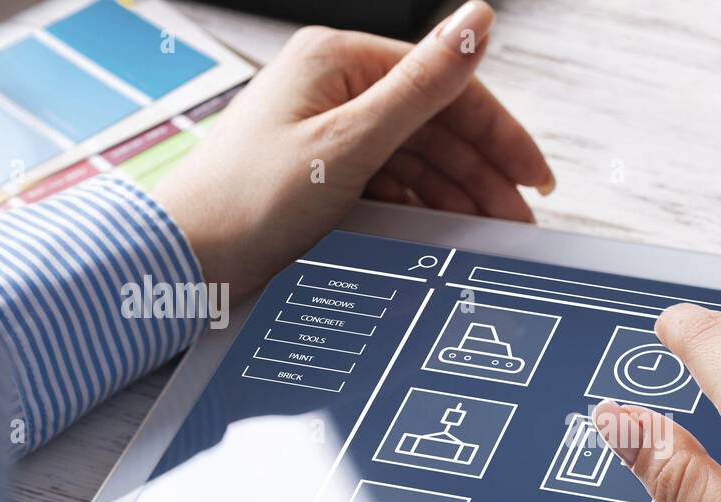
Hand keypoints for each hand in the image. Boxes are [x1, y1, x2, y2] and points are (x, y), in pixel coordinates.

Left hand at [154, 1, 551, 299]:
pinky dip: (422, 206)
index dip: (498, 131)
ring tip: (490, 232)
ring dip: (457, 193)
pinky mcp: (324, 172)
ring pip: (418, 158)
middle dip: (482, 172)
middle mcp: (336, 88)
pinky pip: (392, 182)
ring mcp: (330, 131)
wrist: (187, 260)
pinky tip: (443, 230)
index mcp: (339, 61)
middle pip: (435, 124)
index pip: (444, 85)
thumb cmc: (248, 199)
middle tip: (518, 217)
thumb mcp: (350, 141)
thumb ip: (423, 85)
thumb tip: (479, 20)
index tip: (533, 176)